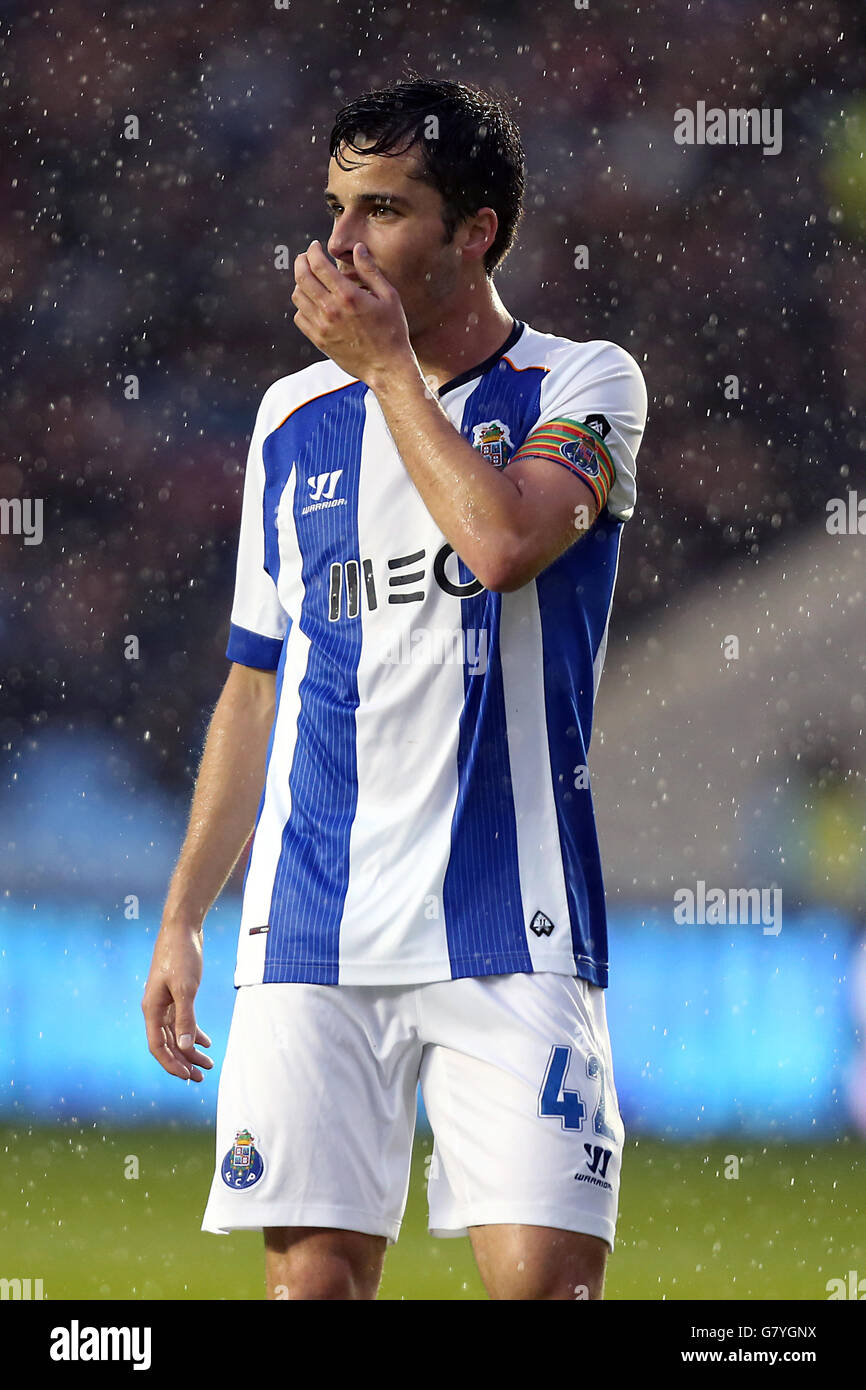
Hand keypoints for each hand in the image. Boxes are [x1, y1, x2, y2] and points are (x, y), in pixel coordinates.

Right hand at [142, 924, 213, 1081]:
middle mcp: (155, 1009)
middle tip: (201, 1078)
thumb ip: (186, 1018)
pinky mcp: (176, 994)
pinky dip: (193, 1032)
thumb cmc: (181, 955)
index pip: (158, 1046)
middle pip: (168, 1044)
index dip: (171, 1064)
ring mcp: (165, 1002)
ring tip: (208, 1064)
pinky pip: (182, 1020)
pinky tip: (206, 1041)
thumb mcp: (186, 988)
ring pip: (176, 1034)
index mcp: (152, 1009)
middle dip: (183, 1062)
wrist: (182, 928)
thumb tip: (186, 1047)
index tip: (187, 1076)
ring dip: (191, 1050)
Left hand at [292, 240, 413, 385]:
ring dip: (300, 283)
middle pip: (302, 277)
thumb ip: (370, 271)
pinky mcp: (319, 341)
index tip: (314, 246)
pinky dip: (302, 306)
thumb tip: (358, 248)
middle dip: (301, 262)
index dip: (313, 251)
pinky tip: (312, 303)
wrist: (387, 367)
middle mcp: (331, 310)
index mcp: (348, 296)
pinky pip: (300, 317)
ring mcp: (322, 327)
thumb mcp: (389, 296)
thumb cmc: (393, 331)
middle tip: (305, 258)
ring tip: (309, 279)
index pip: (318, 265)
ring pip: (298, 297)